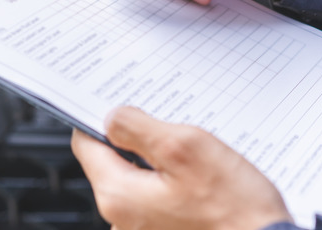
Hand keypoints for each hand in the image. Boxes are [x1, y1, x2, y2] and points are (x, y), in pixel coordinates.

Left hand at [71, 106, 292, 229]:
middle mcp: (121, 219)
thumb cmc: (234, 209)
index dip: (100, 118)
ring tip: (192, 154)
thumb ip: (140, 128)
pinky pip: (155, 197)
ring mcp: (142, 229)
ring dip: (158, 161)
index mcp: (119, 195)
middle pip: (113, 161)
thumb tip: (113, 117)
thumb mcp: (186, 148)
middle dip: (137, 139)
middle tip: (170, 126)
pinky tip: (198, 177)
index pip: (86, 145)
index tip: (119, 103)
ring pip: (137, 178)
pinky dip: (170, 181)